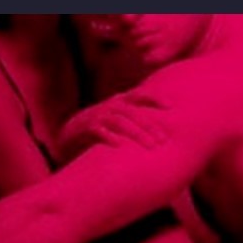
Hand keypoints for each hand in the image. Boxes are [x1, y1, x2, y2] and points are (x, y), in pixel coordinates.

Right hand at [56, 94, 171, 164]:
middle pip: (133, 113)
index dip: (154, 98)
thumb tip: (163, 127)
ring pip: (120, 122)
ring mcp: (97, 116)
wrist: (71, 133)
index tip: (170, 106)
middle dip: (149, 126)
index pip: (139, 95)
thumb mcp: (121, 118)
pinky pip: (99, 131)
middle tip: (164, 140)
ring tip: (150, 146)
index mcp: (120, 102)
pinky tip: (120, 145)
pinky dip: (109, 137)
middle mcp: (110, 106)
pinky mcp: (86, 128)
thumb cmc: (104, 127)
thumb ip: (137, 118)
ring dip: (136, 133)